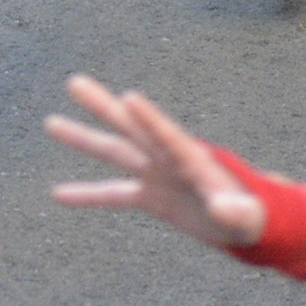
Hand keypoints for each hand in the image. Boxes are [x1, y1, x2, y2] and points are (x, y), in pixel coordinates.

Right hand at [46, 75, 267, 249]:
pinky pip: (112, 193)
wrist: (248, 222)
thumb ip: (235, 210)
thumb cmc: (253, 213)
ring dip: (83, 138)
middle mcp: (169, 158)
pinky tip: (58, 192)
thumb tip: (224, 206)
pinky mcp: (151, 196)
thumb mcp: (247, 214)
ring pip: (114, 151)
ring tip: (51, 122)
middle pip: (130, 127)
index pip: (167, 134)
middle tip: (75, 82)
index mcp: (193, 157)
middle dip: (103, 106)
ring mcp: (157, 174)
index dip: (149, 118)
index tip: (128, 96)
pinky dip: (86, 194)